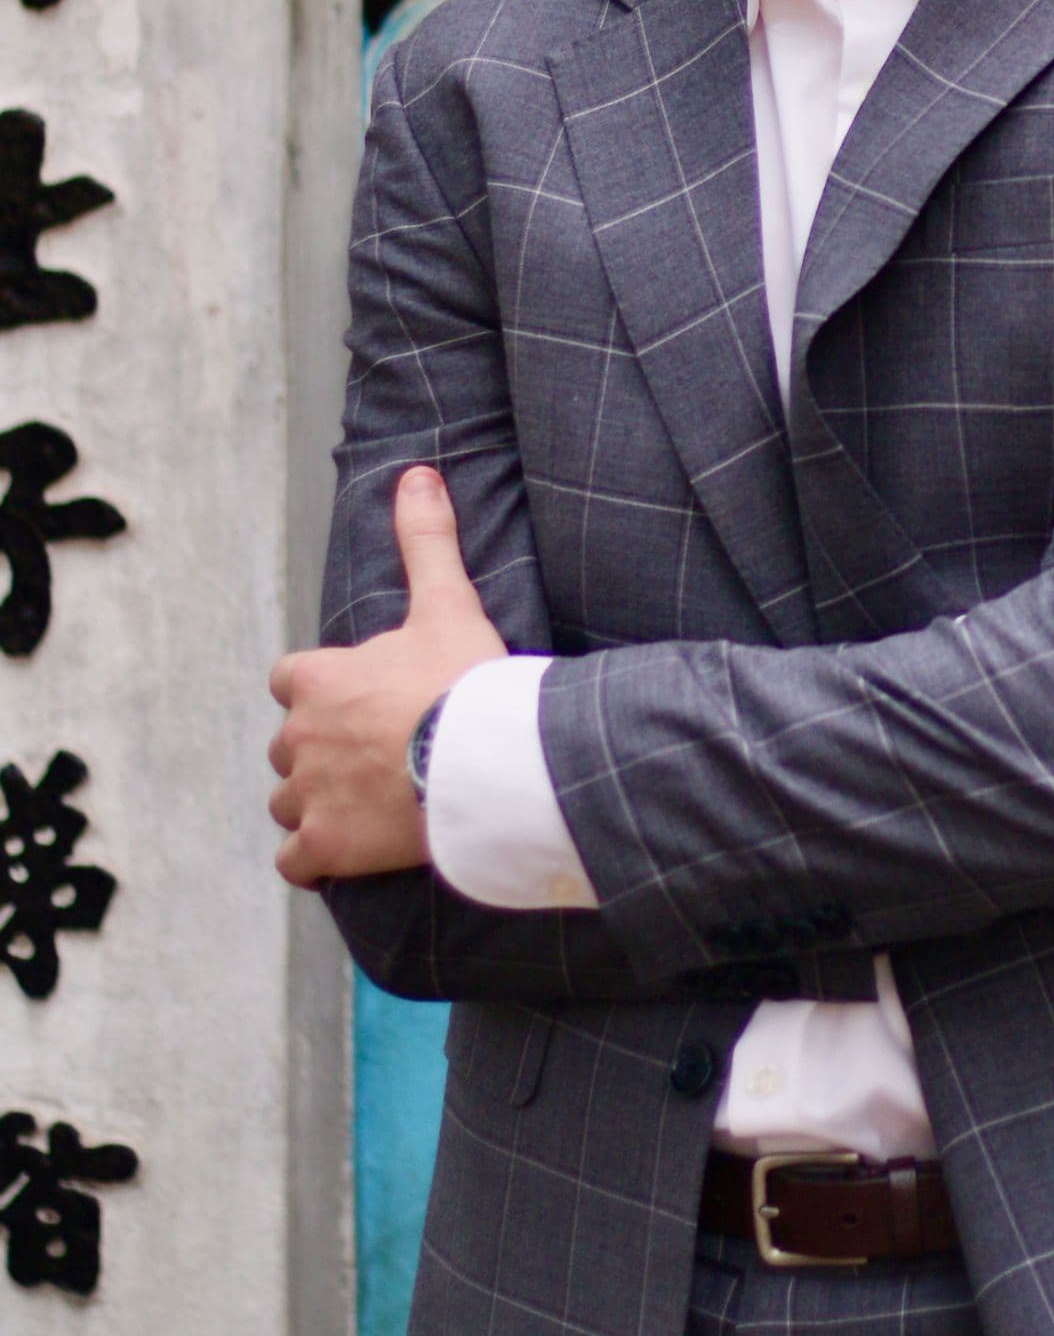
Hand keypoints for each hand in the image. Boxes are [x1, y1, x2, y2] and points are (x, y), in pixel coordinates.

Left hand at [267, 467, 504, 885]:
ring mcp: (307, 796)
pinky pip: (297, 861)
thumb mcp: (447, 603)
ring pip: (288, 802)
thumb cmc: (465, 683)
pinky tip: (351, 852)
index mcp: (317, 680)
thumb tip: (418, 473)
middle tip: (379, 755)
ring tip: (370, 805)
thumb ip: (426, 540)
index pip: (291, 681)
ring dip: (317, 804)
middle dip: (321, 751)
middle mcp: (298, 737)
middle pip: (290, 745)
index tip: (361, 700)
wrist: (484, 765)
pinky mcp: (324, 848)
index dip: (321, 691)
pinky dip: (316, 859)